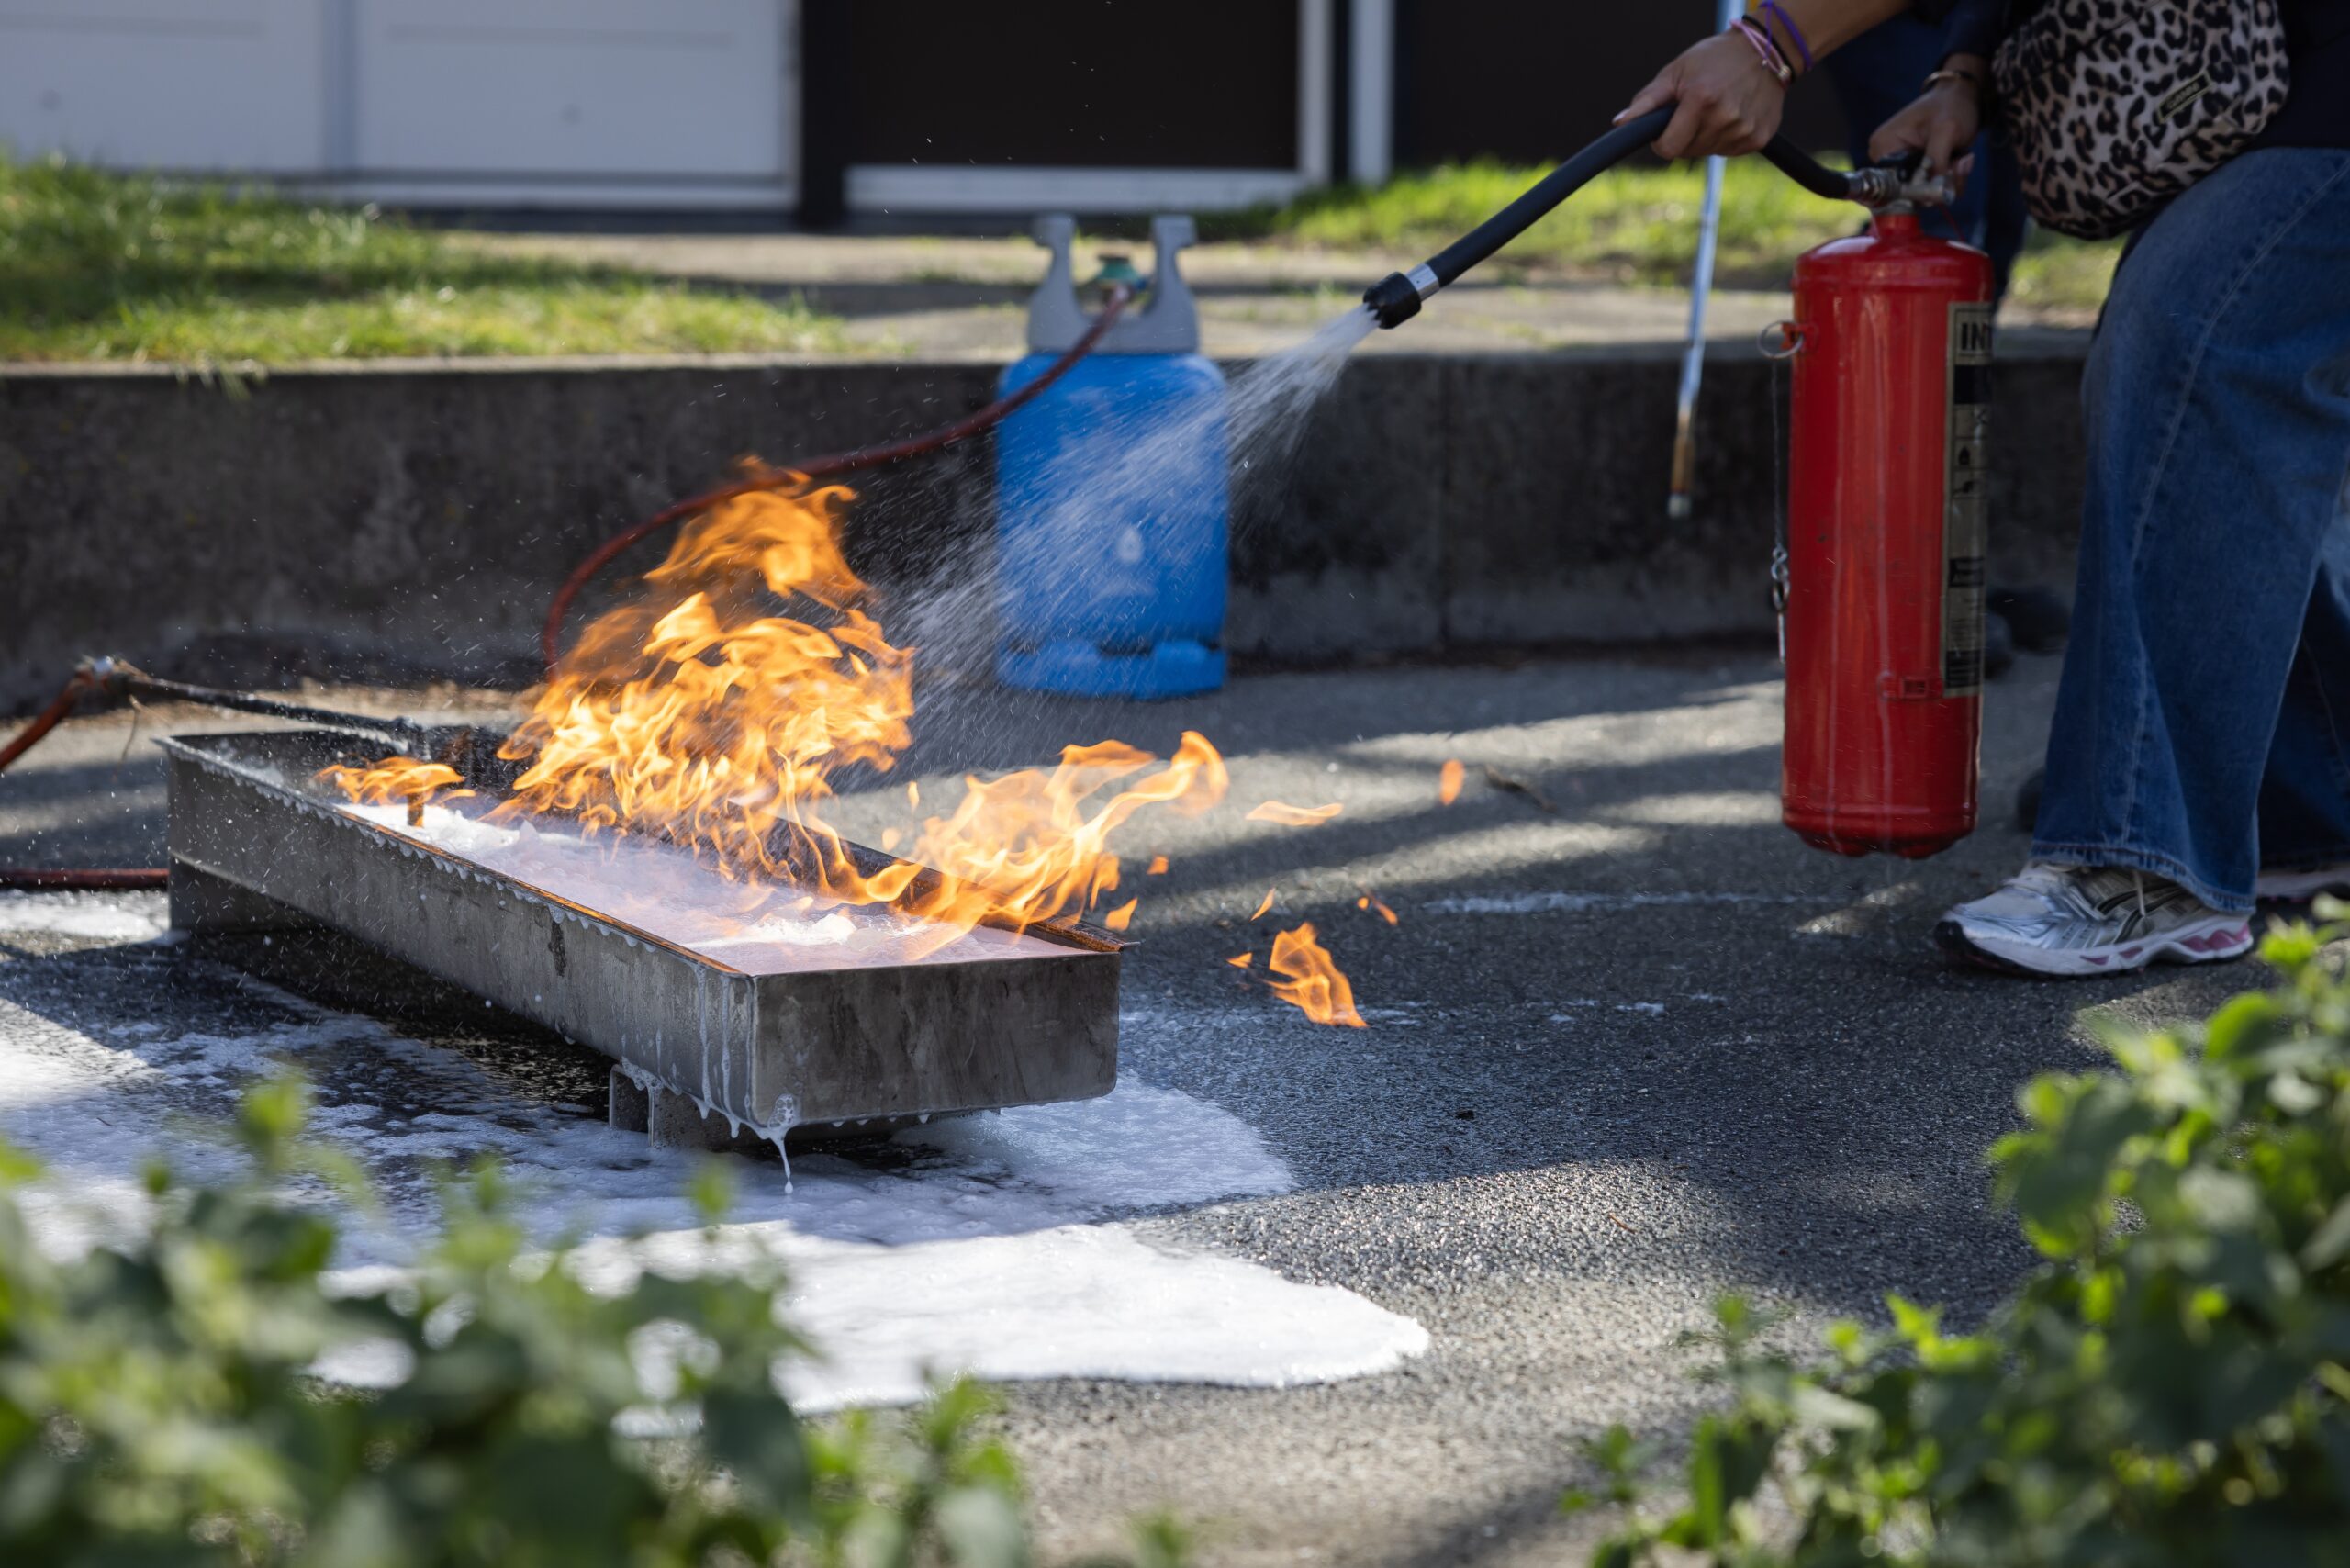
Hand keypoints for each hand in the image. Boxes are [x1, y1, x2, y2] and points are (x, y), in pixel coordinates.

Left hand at [1616, 32, 1786, 159]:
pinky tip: (1733, 114)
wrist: (1763, 50)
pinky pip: (1729, 151)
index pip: (1669, 149)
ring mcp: (1744, 130)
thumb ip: (1646, 101)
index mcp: (1701, 99)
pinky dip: (1726, 138)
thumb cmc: (1712, 59)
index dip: (1662, 142)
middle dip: (1684, 136)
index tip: (1665, 129)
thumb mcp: (1675, 72)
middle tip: (1695, 110)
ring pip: (1708, 153)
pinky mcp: (1759, 138)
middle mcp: (1725, 117)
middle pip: (1688, 153)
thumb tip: (1620, 124)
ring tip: (1716, 108)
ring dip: (1705, 137)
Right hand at [1867, 72, 1984, 191]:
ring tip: (1960, 158)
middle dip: (1938, 184)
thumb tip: (1932, 197)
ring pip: (1923, 193)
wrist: (1961, 95)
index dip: (1918, 190)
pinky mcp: (1915, 170)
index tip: (1942, 180)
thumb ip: (1938, 163)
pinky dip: (1948, 179)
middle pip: (1909, 192)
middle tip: (1957, 163)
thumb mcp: (1946, 130)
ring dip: (1947, 181)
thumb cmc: (1950, 105)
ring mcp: (1901, 166)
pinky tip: (1957, 160)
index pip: (1892, 186)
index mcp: (1883, 148)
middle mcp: (1886, 161)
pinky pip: (1930, 188)